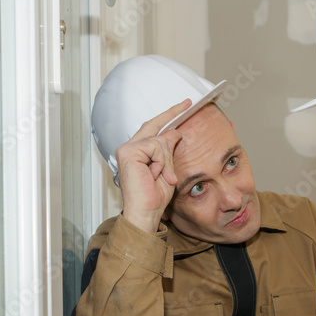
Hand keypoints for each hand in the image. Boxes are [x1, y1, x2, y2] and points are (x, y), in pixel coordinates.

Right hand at [115, 99, 191, 232]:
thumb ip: (168, 150)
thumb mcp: (168, 169)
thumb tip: (175, 132)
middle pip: (154, 124)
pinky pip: (156, 147)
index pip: (153, 128)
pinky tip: (155, 174)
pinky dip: (161, 162)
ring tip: (162, 176)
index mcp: (137, 152)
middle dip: (172, 113)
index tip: (183, 106)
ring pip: (159, 140)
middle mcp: (130, 148)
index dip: (168, 117)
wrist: (146, 212)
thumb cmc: (154, 197)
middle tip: (187, 103)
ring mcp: (127, 149)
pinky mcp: (129, 152)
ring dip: (167, 160)